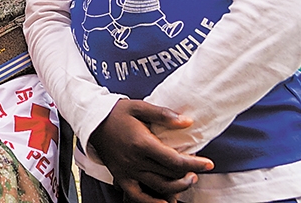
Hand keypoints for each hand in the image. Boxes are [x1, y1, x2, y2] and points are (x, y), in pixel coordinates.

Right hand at [89, 100, 213, 202]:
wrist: (91, 120)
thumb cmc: (116, 112)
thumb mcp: (139, 107)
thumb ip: (164, 114)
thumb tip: (188, 122)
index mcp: (142, 143)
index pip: (175, 160)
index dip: (195, 164)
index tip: (209, 163)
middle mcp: (135, 160)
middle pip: (170, 176)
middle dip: (189, 175)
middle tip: (196, 169)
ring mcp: (127, 171)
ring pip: (158, 187)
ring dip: (177, 188)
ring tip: (186, 180)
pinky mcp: (120, 177)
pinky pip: (137, 196)